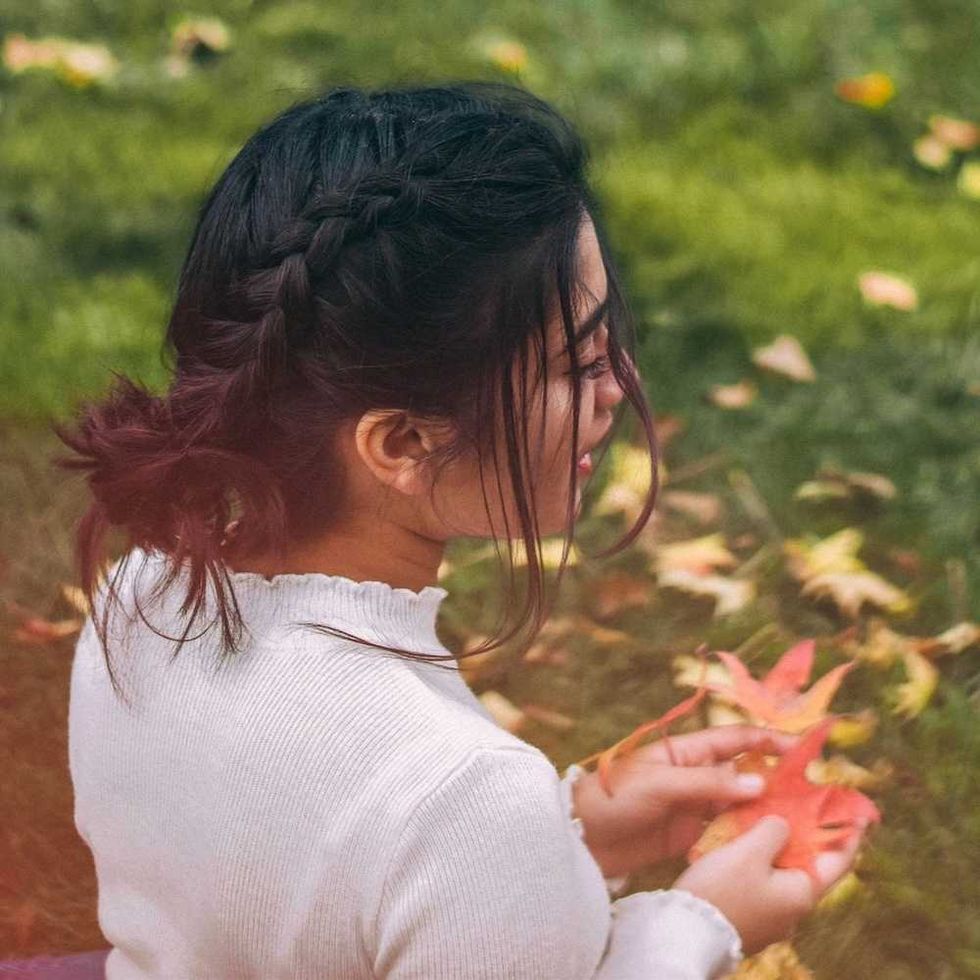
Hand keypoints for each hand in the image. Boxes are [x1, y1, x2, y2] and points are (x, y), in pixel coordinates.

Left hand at [570, 725, 798, 878]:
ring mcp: (693, 806)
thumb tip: (758, 781)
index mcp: (687, 750)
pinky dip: (746, 837)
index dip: (769, 740)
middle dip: (777, 780)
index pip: (736, 739)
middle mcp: (695, 775)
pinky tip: (770, 846)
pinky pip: (725, 833)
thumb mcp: (660, 784)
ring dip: (766, 812)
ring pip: (739, 805)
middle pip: (744, 773)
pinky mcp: (688, 835)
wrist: (580, 834)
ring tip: (802, 824)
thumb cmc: (614, 796)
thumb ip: (708, 784)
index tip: (803, 748)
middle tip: (814, 795)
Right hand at [674, 813, 868, 954]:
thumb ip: (773, 831)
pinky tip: (744, 846)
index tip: (861, 814)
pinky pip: (764, 884)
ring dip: (782, 847)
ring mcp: (772, 918)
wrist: (686, 934)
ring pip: (783, 874)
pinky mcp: (750, 920)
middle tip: (805, 807)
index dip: (850, 834)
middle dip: (809, 836)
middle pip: (810, 865)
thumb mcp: (748, 852)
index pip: (838, 860)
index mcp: (802, 893)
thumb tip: (783, 825)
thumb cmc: (721, 891)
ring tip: (769, 820)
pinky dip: (762, 862)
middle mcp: (793, 910)